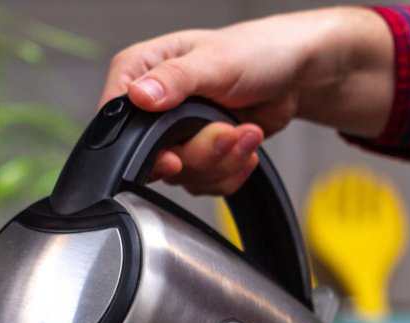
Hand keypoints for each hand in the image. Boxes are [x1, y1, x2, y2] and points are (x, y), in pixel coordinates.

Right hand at [99, 8, 395, 194]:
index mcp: (142, 71)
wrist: (295, 75)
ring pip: (182, 176)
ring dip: (222, 162)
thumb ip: (175, 79)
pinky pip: (203, 184)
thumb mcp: (215, 61)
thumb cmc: (256, 52)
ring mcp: (175, 134)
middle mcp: (153, 106)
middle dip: (199, 153)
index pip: (114, 116)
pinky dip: (230, 172)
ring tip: (246, 133)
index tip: (171, 154)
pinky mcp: (198, 154)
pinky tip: (246, 146)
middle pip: (153, 157)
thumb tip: (139, 95)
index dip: (139, 144)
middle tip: (227, 133)